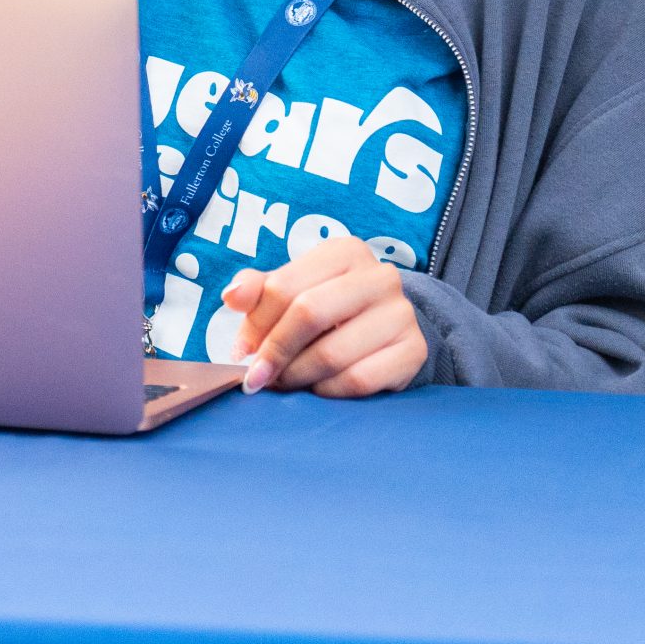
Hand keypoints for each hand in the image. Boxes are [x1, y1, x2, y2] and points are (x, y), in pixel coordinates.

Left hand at [221, 235, 426, 397]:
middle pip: (308, 314)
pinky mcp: (413, 350)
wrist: (387, 333)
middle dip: (274, 352)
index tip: (241, 352)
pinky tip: (318, 389)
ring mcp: (401, 313)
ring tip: (284, 384)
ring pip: (331, 353)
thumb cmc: (329, 310)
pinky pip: (358, 380)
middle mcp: (379, 276)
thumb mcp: (293, 291)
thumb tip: (232, 296)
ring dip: (297, 377)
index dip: (255, 324)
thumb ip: (258, 290)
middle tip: (256, 377)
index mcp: (344, 252)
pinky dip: (328, 391)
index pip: (284, 287)